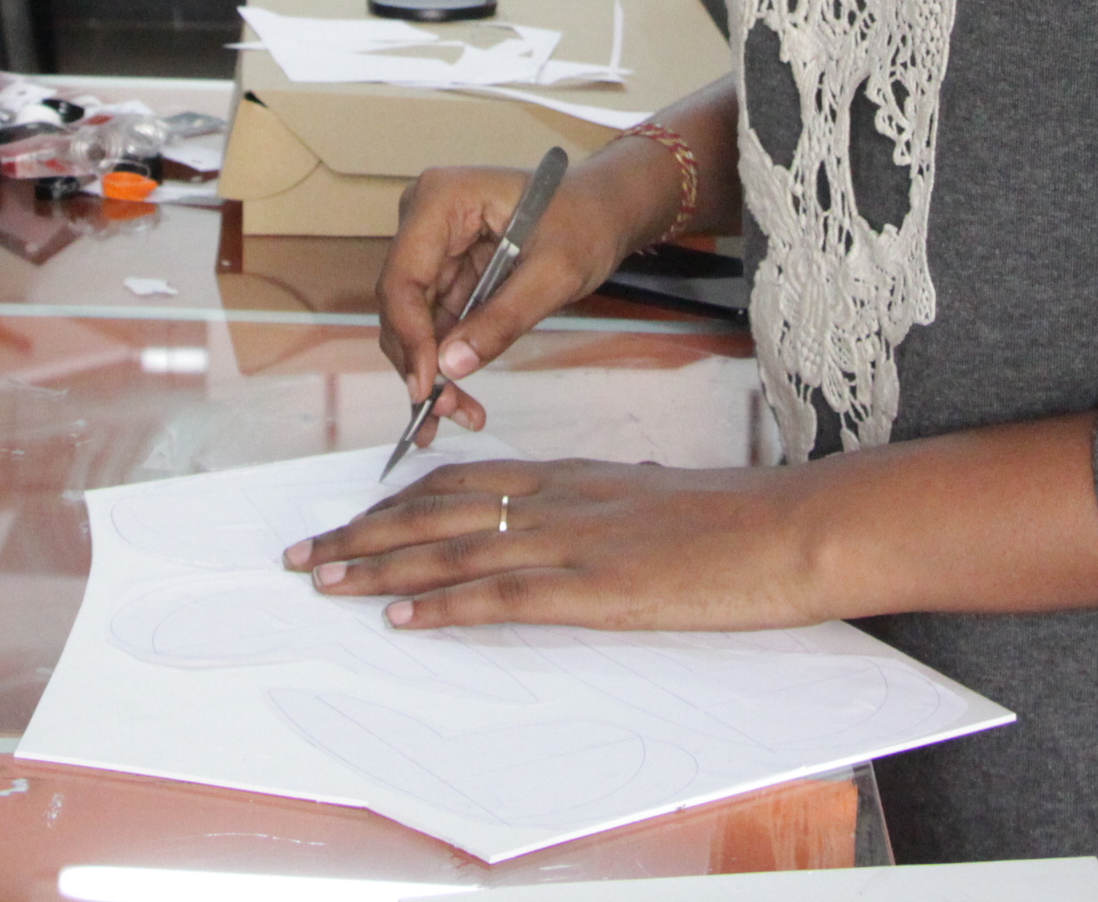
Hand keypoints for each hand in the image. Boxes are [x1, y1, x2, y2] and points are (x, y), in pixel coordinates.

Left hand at [284, 457, 830, 631]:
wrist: (792, 528)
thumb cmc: (739, 519)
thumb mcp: (656, 498)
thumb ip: (606, 506)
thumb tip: (582, 520)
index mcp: (571, 477)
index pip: (462, 483)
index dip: (397, 502)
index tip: (352, 519)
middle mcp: (556, 500)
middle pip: (436, 512)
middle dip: (363, 533)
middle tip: (305, 553)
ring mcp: (572, 541)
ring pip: (452, 551)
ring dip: (378, 569)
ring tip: (325, 581)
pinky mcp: (594, 587)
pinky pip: (500, 597)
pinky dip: (441, 609)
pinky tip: (400, 619)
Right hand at [376, 147, 677, 450]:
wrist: (604, 210)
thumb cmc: (585, 224)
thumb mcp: (555, 274)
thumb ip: (503, 318)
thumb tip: (450, 367)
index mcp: (441, 200)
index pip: (403, 278)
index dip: (410, 336)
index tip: (427, 388)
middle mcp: (423, 218)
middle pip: (401, 303)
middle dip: (420, 362)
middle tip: (449, 412)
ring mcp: (431, 245)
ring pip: (413, 320)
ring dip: (431, 370)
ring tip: (462, 414)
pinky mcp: (445, 269)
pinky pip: (435, 321)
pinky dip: (446, 359)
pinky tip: (458, 399)